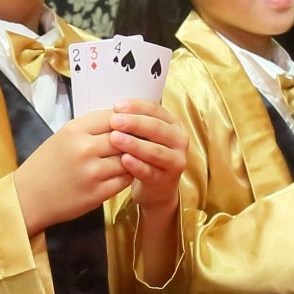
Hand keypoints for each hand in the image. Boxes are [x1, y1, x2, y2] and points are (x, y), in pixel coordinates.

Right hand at [15, 110, 134, 234]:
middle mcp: (85, 149)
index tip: (132, 122)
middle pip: (125, 137)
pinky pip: (126, 179)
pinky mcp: (98, 193)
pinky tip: (123, 172)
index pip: (113, 117)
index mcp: (74, 130)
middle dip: (133, 138)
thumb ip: (90, 129)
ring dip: (133, 158)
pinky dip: (129, 175)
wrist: (28, 197)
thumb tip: (121, 121)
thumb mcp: (62, 137)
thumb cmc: (45, 165)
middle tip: (140, 140)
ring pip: (129, 159)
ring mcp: (93, 172)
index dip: (126, 119)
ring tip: (133, 157)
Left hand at [105, 100, 186, 219]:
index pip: (156, 109)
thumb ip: (134, 122)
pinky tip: (123, 160)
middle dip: (134, 123)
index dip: (136, 106)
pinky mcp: (167, 180)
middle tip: (114, 121)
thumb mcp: (144, 135)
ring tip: (115, 139)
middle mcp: (179, 140)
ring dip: (134, 144)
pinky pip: (150, 171)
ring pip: (155, 150)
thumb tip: (114, 108)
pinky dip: (137, 165)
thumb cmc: (146, 155)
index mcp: (173, 123)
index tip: (117, 105)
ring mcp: (175, 161)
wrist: (156, 187)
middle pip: (157, 128)